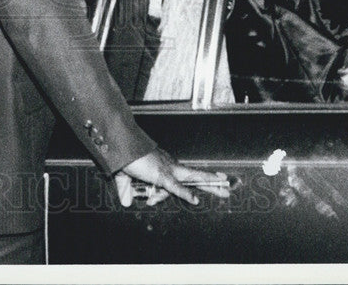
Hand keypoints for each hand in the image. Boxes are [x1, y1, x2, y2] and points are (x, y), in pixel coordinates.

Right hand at [114, 148, 230, 206]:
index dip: (187, 189)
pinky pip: (175, 187)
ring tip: (224, 189)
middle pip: (195, 175)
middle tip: (226, 186)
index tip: (188, 195)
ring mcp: (168, 170)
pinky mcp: (161, 175)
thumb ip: (127, 190)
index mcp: (165, 167)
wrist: (121, 147)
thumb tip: (126, 202)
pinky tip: (195, 200)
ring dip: (210, 183)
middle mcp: (170, 167)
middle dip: (211, 181)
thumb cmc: (125, 158)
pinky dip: (185, 194)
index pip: (180, 180)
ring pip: (193, 178)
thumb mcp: (126, 178)